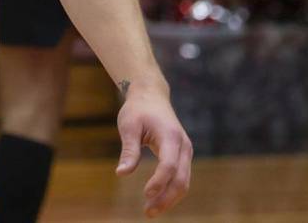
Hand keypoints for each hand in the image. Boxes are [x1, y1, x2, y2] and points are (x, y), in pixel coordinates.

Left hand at [115, 82, 191, 216]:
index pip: (169, 165)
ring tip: (150, 210)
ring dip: (169, 198)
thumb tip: (121, 174)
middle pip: (181, 179)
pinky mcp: (182, 155)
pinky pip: (181, 177)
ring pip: (183, 182)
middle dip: (166, 198)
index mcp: (170, 136)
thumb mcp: (129, 126)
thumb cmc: (137, 109)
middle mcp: (183, 145)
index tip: (145, 195)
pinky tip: (157, 199)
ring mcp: (186, 151)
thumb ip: (129, 150)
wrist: (151, 95)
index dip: (159, 182)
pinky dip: (170, 190)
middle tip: (148, 212)